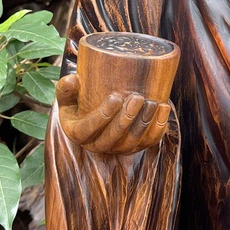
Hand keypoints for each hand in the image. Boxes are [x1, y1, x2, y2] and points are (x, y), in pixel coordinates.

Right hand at [55, 73, 171, 154]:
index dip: (103, 116)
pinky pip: (148, 141)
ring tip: (152, 102)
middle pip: (113, 137)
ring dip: (144, 123)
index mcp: (77, 133)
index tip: (115, 97)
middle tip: (137, 98)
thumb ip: (66, 87)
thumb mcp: (68, 95)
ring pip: (132, 141)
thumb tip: (73, 81)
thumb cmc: (80, 100)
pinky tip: (163, 108)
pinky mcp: (135, 147)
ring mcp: (117, 148)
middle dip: (127, 119)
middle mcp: (97, 146)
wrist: (97, 109)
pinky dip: (158, 128)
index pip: (89, 129)